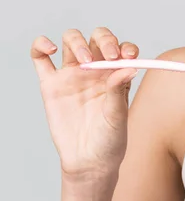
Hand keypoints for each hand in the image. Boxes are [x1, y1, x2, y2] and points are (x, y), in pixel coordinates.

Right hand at [31, 27, 139, 182]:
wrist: (88, 161)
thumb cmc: (110, 139)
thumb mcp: (118, 115)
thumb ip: (119, 90)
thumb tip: (129, 67)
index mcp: (117, 74)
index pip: (122, 49)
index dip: (125, 47)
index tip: (127, 57)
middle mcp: (96, 70)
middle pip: (97, 38)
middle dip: (104, 40)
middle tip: (108, 56)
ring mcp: (72, 75)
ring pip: (71, 41)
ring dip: (78, 42)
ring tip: (84, 61)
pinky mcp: (51, 85)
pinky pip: (40, 58)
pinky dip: (41, 45)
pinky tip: (50, 48)